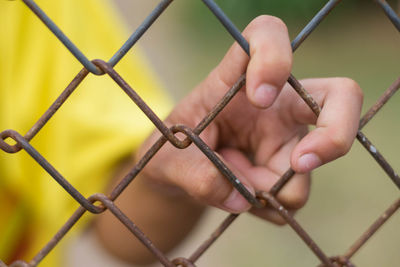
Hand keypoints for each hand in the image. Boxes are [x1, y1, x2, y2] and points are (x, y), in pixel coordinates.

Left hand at [138, 15, 362, 223]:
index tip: (258, 97)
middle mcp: (275, 105)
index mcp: (237, 80)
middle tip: (299, 163)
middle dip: (334, 133)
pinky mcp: (290, 170)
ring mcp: (288, 138)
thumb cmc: (172, 151)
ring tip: (226, 187)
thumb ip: (195, 175)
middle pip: (340, 96)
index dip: (274, 56)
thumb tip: (240, 199)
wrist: (177, 174)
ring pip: (308, 168)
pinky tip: (238, 195)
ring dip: (265, 190)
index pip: (266, 36)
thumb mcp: (166, 160)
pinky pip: (291, 196)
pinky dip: (264, 206)